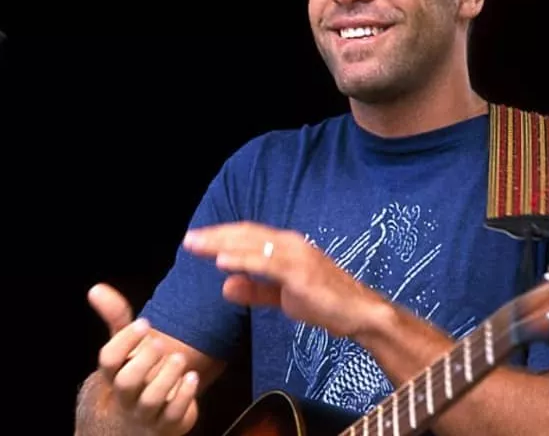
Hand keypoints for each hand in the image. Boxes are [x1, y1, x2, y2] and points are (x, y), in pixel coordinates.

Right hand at [88, 284, 199, 435]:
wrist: (144, 417)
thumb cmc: (136, 374)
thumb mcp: (125, 347)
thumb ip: (115, 319)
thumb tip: (96, 289)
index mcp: (114, 374)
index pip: (109, 360)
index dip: (124, 342)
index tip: (143, 323)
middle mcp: (126, 396)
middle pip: (126, 382)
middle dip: (143, 361)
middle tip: (160, 343)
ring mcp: (146, 414)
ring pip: (150, 400)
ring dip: (166, 378)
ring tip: (178, 359)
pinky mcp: (167, 425)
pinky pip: (173, 416)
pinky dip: (184, 397)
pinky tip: (192, 378)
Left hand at [183, 222, 386, 337]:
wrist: (359, 313)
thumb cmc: (325, 302)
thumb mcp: (283, 297)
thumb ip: (256, 290)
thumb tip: (225, 286)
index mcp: (286, 246)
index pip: (248, 236)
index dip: (221, 236)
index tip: (196, 240)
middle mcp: (290, 244)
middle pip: (246, 235)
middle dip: (215, 236)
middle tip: (189, 239)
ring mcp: (296, 256)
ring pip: (252, 245)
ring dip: (222, 244)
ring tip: (197, 245)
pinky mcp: (300, 272)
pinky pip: (266, 263)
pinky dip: (243, 260)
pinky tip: (222, 262)